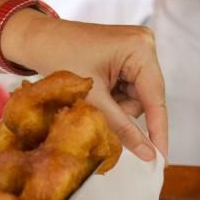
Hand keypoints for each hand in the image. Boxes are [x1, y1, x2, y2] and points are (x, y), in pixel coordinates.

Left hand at [1, 12, 167, 161]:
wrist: (37, 39)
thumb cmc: (59, 57)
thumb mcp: (93, 98)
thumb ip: (122, 128)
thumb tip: (148, 154)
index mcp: (141, 49)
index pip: (156, 98)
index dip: (158, 131)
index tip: (162, 160)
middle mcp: (144, 46)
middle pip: (146, 99)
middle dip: (123, 113)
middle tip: (97, 111)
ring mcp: (136, 50)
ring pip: (135, 98)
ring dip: (115, 107)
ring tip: (91, 96)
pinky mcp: (126, 57)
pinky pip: (127, 89)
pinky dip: (111, 98)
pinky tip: (95, 91)